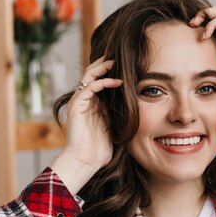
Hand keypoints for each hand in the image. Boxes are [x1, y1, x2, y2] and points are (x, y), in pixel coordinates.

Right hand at [51, 57, 121, 193]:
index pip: (102, 78)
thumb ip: (121, 111)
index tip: (130, 64)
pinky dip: (103, 82)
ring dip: (104, 67)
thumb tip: (139, 102)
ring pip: (90, 75)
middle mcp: (85, 98)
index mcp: (94, 102)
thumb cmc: (101, 148)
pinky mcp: (76, 104)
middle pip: (94, 72)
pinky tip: (117, 82)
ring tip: (118, 62)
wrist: (86, 161)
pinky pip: (89, 86)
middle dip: (107, 62)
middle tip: (122, 55)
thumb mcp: (116, 124)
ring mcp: (79, 100)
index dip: (113, 70)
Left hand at [188, 7, 215, 99]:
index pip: (213, 26)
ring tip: (195, 24)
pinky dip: (213, 23)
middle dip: (201, 16)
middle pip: (215, 15)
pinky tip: (206, 34)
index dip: (200, 26)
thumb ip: (215, 70)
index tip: (188, 34)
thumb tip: (198, 80)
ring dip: (205, 15)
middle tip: (190, 24)